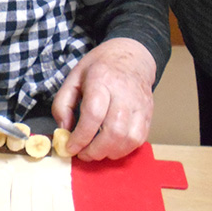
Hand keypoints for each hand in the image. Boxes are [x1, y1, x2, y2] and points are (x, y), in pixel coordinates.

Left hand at [52, 38, 156, 161]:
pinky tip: (111, 147)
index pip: (93, 114)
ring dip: (110, 152)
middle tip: (83, 153)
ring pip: (129, 138)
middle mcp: (124, 93)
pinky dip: (124, 149)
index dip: (81, 136)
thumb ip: (63, 103)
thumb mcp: (74, 77)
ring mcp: (139, 105)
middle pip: (114, 131)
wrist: (132, 56)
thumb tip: (64, 129)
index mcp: (102, 80)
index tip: (70, 147)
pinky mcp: (148, 114)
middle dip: (95, 150)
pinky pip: (139, 139)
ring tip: (95, 151)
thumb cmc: (101, 67)